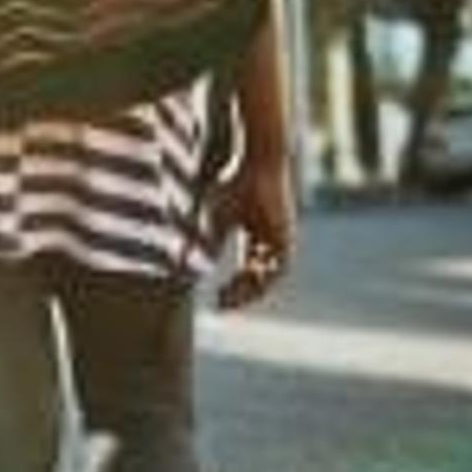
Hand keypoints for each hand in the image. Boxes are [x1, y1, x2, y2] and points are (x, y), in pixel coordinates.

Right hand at [214, 167, 296, 311]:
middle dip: (240, 294)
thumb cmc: (233, 184)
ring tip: (228, 298)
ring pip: (270, 277)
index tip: (216, 301)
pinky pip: (279, 269)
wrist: (256, 165)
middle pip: (259, 279)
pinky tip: (241, 283)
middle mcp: (270, 242)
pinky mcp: (286, 237)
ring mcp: (281, 240)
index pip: (248, 271)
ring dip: (251, 291)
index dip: (233, 288)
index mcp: (255, 236)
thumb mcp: (214, 219)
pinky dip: (263, 279)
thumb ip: (204, 241)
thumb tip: (185, 263)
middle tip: (220, 305)